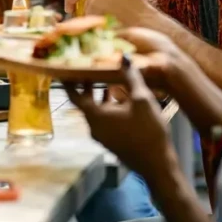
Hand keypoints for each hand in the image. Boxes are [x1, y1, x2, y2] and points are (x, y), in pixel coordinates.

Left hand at [65, 56, 176, 179]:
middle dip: (84, 85)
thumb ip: (130, 77)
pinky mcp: (111, 140)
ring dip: (97, 95)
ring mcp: (102, 135)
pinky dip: (106, 106)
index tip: (63, 68)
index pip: (73, 95)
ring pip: (95, 110)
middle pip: (84, 102)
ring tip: (103, 78)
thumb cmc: (148, 131)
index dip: (67, 81)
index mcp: (95, 116)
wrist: (157, 164)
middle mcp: (93, 126)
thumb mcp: (141, 100)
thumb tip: (122, 57)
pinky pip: (104, 119)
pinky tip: (119, 98)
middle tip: (86, 67)